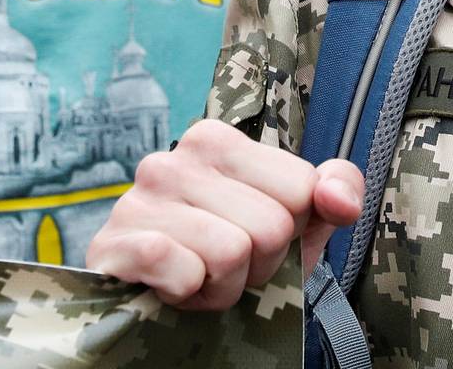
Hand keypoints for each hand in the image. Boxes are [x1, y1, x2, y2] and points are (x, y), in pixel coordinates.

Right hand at [86, 118, 362, 310]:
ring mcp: (138, 198)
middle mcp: (174, 157)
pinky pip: (179, 268)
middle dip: (258, 264)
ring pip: (231, 252)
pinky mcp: (113, 243)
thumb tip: (339, 199)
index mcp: (217, 140)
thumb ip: (335, 192)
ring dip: (223, 286)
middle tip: (225, 267)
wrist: (153, 311)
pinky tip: (171, 287)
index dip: (290, 233)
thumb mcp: (295, 225)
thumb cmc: (230, 258)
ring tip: (199, 278)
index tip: (256, 242)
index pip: (301, 189)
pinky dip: (187, 292)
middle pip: (271, 225)